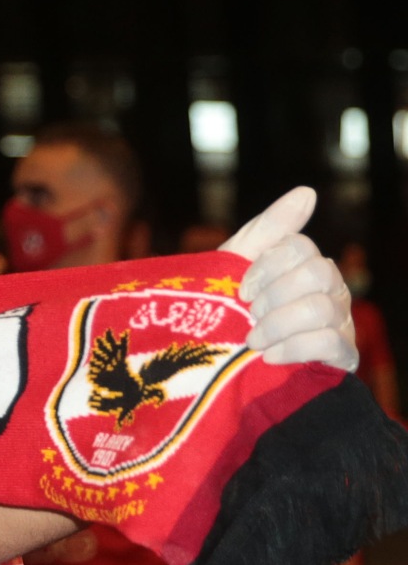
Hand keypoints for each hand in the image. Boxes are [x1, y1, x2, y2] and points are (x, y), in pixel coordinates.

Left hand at [221, 187, 356, 369]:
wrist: (223, 372)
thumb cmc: (231, 314)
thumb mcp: (235, 268)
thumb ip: (267, 230)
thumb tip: (307, 192)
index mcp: (304, 265)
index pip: (300, 247)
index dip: (266, 267)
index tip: (241, 292)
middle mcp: (329, 289)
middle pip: (317, 273)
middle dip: (274, 296)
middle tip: (249, 317)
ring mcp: (340, 322)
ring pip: (322, 309)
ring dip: (278, 325)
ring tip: (252, 341)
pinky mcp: (341, 356)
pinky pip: (330, 343)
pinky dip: (293, 348)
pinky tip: (269, 357)